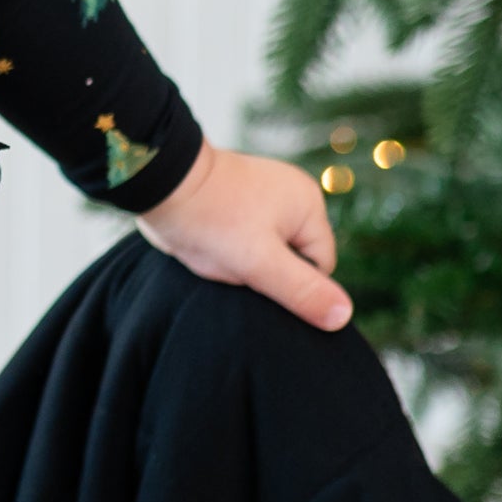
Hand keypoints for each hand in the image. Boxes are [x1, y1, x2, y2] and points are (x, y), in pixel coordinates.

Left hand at [132, 137, 352, 331]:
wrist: (158, 185)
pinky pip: (246, 238)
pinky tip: (211, 245)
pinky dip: (229, 248)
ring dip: (245, 262)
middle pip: (294, 258)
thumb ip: (302, 291)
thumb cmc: (210, 221)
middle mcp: (291, 195)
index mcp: (307, 203)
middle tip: (234, 262)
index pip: (319, 266)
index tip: (256, 273)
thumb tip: (343, 316)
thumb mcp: (259, 263)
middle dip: (265, 271)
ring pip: (267, 251)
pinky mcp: (237, 201)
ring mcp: (264, 195)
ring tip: (219, 251)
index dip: (290, 282)